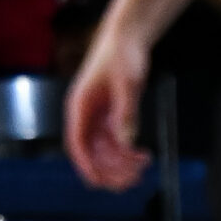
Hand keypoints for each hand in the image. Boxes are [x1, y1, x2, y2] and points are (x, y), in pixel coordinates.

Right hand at [65, 26, 152, 187]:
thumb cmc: (122, 54)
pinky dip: (128, 152)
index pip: (77, 143)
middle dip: (109, 169)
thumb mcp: (127, 83)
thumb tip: (125, 140)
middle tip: (131, 180)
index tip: (98, 182)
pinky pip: (116, 142)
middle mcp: (86, 114)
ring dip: (121, 164)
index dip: (86, 165)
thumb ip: (126, 112)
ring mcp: (98, 117)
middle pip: (91, 153)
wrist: (128, 37)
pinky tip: (144, 156)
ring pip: (105, 151)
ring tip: (143, 168)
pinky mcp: (110, 116)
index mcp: (80, 105)